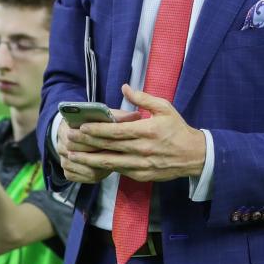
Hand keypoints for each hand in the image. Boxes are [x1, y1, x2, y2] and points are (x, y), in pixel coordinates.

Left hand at [64, 84, 206, 182]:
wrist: (194, 155)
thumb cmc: (178, 129)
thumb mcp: (165, 108)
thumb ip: (143, 98)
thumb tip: (124, 88)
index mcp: (146, 131)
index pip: (116, 131)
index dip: (97, 129)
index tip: (82, 127)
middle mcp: (142, 149)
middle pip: (108, 146)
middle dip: (87, 143)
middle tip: (70, 139)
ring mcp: (141, 164)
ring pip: (110, 162)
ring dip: (89, 159)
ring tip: (72, 156)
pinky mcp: (141, 175)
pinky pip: (119, 170)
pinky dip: (104, 167)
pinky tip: (92, 164)